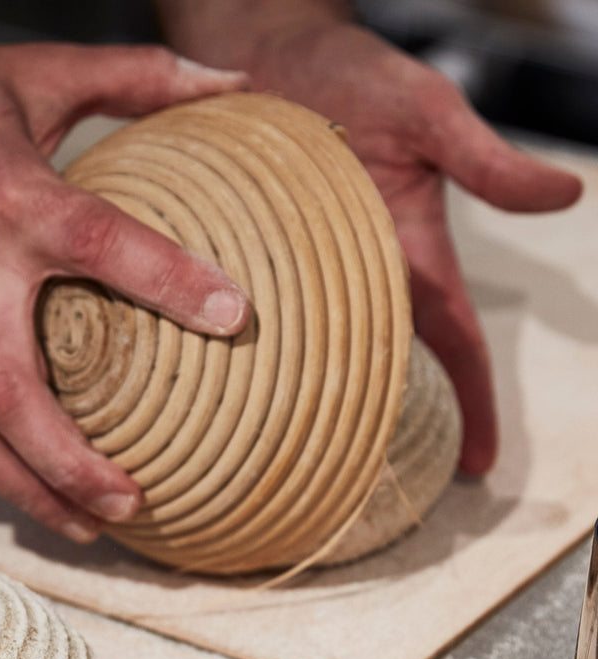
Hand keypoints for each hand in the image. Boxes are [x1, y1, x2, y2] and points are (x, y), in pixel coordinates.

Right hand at [0, 35, 250, 541]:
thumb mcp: (35, 68)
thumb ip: (136, 75)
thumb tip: (233, 79)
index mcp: (6, 196)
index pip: (99, 243)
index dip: (167, 281)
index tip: (234, 318)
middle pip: (12, 392)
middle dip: (71, 462)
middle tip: (134, 502)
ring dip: (24, 490)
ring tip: (86, 527)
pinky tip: (27, 490)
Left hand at [163, 9, 581, 474]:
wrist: (263, 48)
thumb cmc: (350, 71)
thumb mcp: (425, 110)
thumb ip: (483, 159)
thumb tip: (566, 196)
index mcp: (404, 254)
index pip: (450, 342)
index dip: (472, 404)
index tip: (478, 468)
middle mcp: (349, 277)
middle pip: (375, 370)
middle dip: (381, 430)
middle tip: (366, 493)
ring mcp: (293, 275)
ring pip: (308, 360)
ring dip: (307, 412)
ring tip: (291, 473)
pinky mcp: (238, 263)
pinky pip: (238, 323)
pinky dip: (234, 363)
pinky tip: (213, 406)